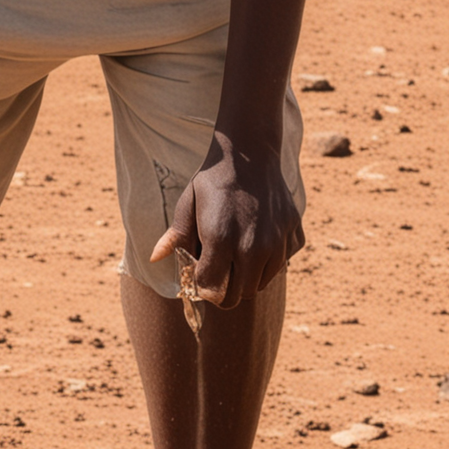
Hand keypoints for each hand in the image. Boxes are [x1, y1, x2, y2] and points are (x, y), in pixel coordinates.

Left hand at [150, 131, 304, 308]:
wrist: (250, 152)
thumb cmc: (215, 179)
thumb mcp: (188, 204)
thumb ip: (176, 236)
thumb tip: (154, 258)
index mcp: (221, 240)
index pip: (212, 291)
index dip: (203, 287)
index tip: (201, 276)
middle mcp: (253, 247)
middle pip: (237, 296)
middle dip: (224, 290)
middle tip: (218, 272)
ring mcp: (277, 242)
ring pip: (261, 283)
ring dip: (248, 276)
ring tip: (237, 253)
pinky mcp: (294, 235)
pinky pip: (282, 263)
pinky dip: (270, 259)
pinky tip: (259, 237)